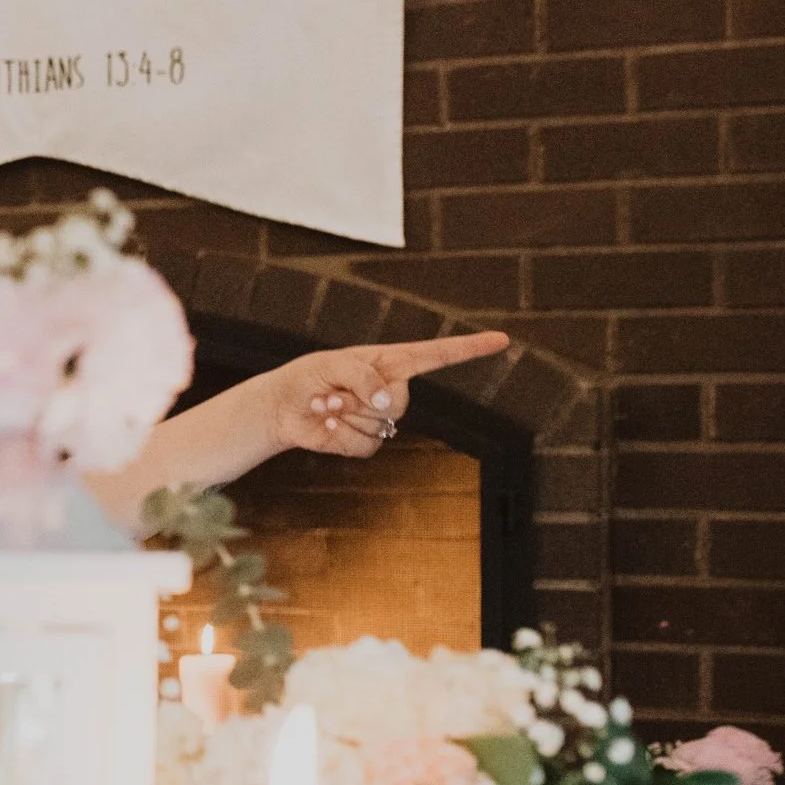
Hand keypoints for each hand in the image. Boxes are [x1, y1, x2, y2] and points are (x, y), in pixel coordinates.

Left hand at [269, 332, 509, 457]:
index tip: (502, 340)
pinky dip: (340, 436)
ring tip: (325, 404)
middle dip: (360, 398)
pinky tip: (325, 424)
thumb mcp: (331, 364)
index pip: (438, 355)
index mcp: (390, 362)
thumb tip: (388, 402)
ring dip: (345, 416)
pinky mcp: (366, 442)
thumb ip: (364, 376)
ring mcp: (381, 418)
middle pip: (399, 401)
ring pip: (381, 425)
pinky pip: (366, 445)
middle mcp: (391, 389)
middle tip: (331, 392)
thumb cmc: (308, 377)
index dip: (470, 349)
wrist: (281, 408)